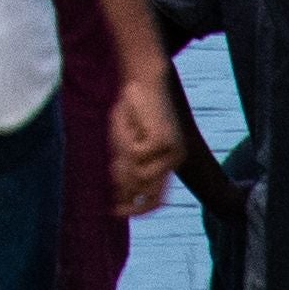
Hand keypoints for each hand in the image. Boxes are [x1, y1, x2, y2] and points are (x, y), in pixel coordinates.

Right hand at [110, 72, 180, 216]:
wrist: (143, 77)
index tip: (117, 212)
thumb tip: (119, 191)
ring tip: (120, 131)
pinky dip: (124, 140)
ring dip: (121, 156)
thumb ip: (125, 164)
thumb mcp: (126, 140)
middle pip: (148, 190)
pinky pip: (135, 153)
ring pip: (138, 172)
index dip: (139, 208)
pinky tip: (127, 122)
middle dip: (127, 189)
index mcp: (170, 160)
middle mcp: (175, 159)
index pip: (158, 197)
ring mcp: (172, 151)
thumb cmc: (132, 107)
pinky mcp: (163, 140)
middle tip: (113, 188)